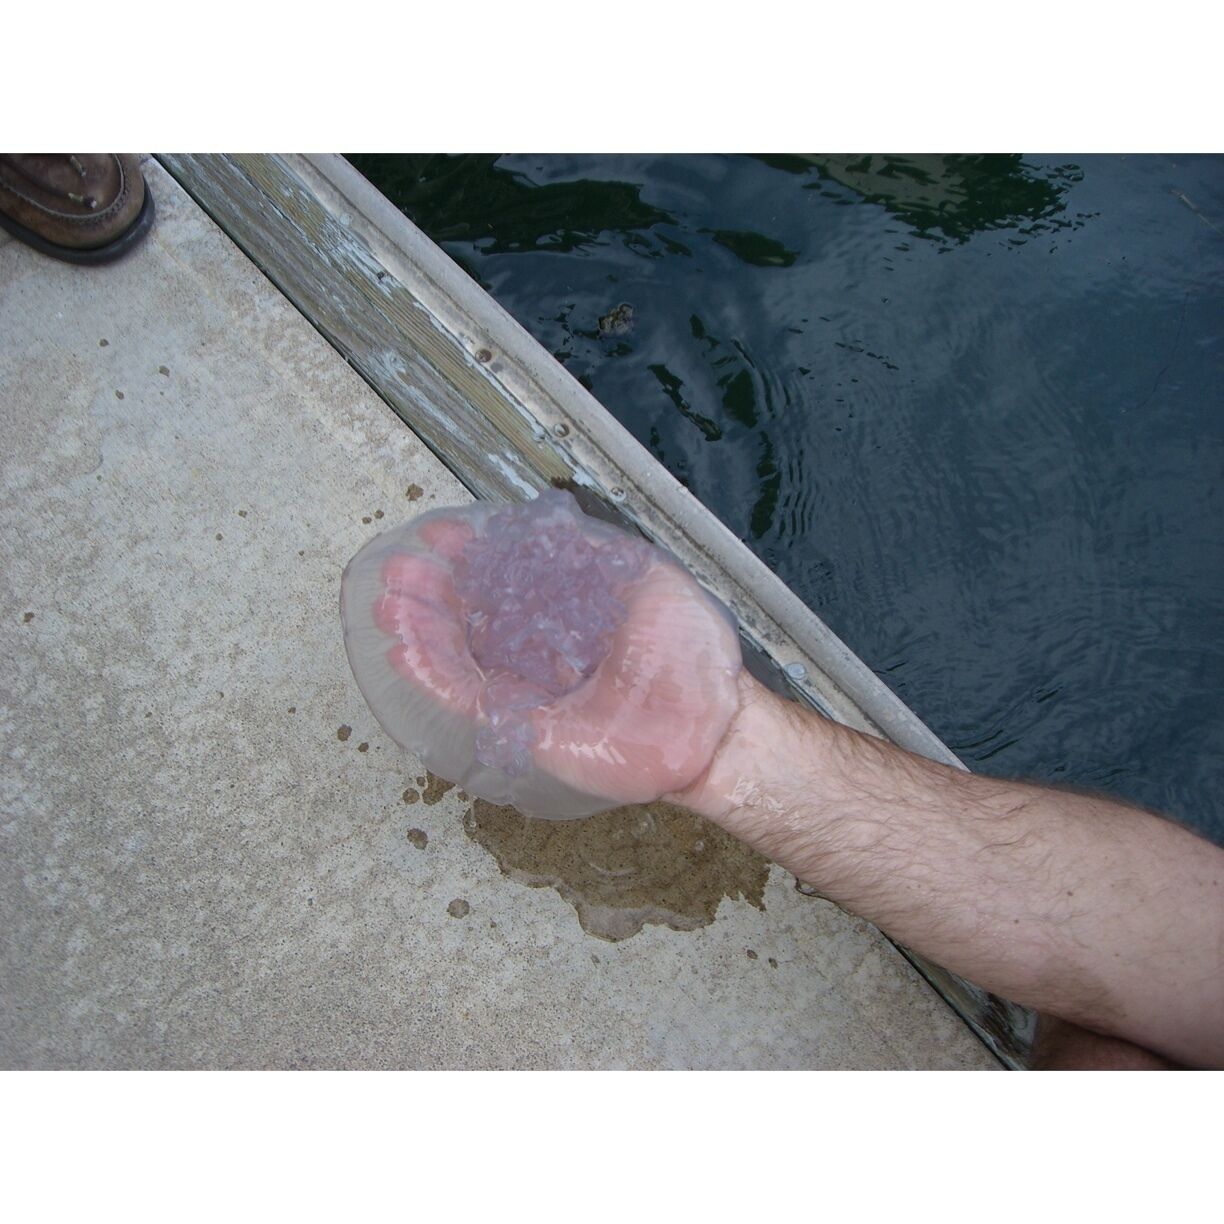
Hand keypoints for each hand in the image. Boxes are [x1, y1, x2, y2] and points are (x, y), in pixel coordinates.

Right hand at [341, 502, 743, 816]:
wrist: (713, 720)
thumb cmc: (690, 656)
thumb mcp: (646, 579)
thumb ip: (593, 554)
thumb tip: (545, 521)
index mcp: (566, 616)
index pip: (501, 584)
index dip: (468, 558)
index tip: (442, 534)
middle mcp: (540, 653)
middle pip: (469, 620)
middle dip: (431, 592)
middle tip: (401, 567)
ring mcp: (529, 691)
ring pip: (459, 659)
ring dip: (420, 630)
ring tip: (390, 603)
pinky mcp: (524, 729)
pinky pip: (469, 701)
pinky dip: (434, 674)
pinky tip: (405, 649)